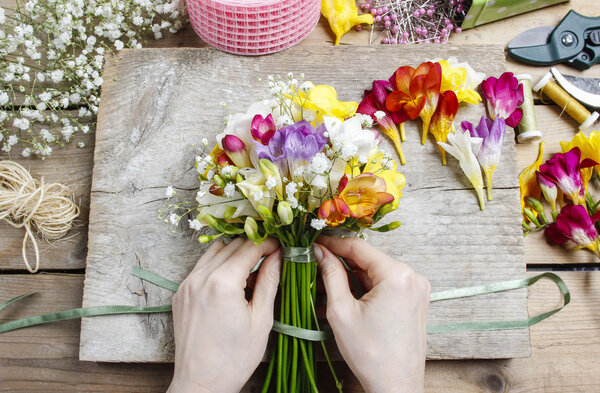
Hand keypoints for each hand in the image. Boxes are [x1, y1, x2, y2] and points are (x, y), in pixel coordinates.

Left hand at [167, 238, 280, 392]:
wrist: (201, 383)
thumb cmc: (234, 358)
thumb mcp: (261, 319)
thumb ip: (269, 281)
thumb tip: (278, 256)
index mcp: (222, 282)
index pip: (249, 247)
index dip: (269, 243)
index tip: (281, 246)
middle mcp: (201, 278)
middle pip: (232, 245)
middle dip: (253, 246)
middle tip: (270, 257)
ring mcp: (187, 285)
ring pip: (214, 252)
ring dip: (234, 253)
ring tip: (250, 271)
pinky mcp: (180, 294)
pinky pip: (201, 267)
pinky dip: (218, 265)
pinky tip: (231, 282)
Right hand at [315, 236, 430, 392]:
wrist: (395, 385)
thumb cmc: (371, 355)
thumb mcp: (341, 311)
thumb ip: (331, 275)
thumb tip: (321, 252)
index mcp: (398, 276)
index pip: (359, 248)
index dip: (334, 243)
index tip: (316, 243)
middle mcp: (413, 277)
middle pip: (369, 259)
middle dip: (342, 261)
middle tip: (317, 263)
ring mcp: (417, 289)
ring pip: (377, 271)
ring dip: (353, 275)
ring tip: (328, 283)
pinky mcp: (416, 300)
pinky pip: (387, 284)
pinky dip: (367, 286)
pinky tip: (347, 294)